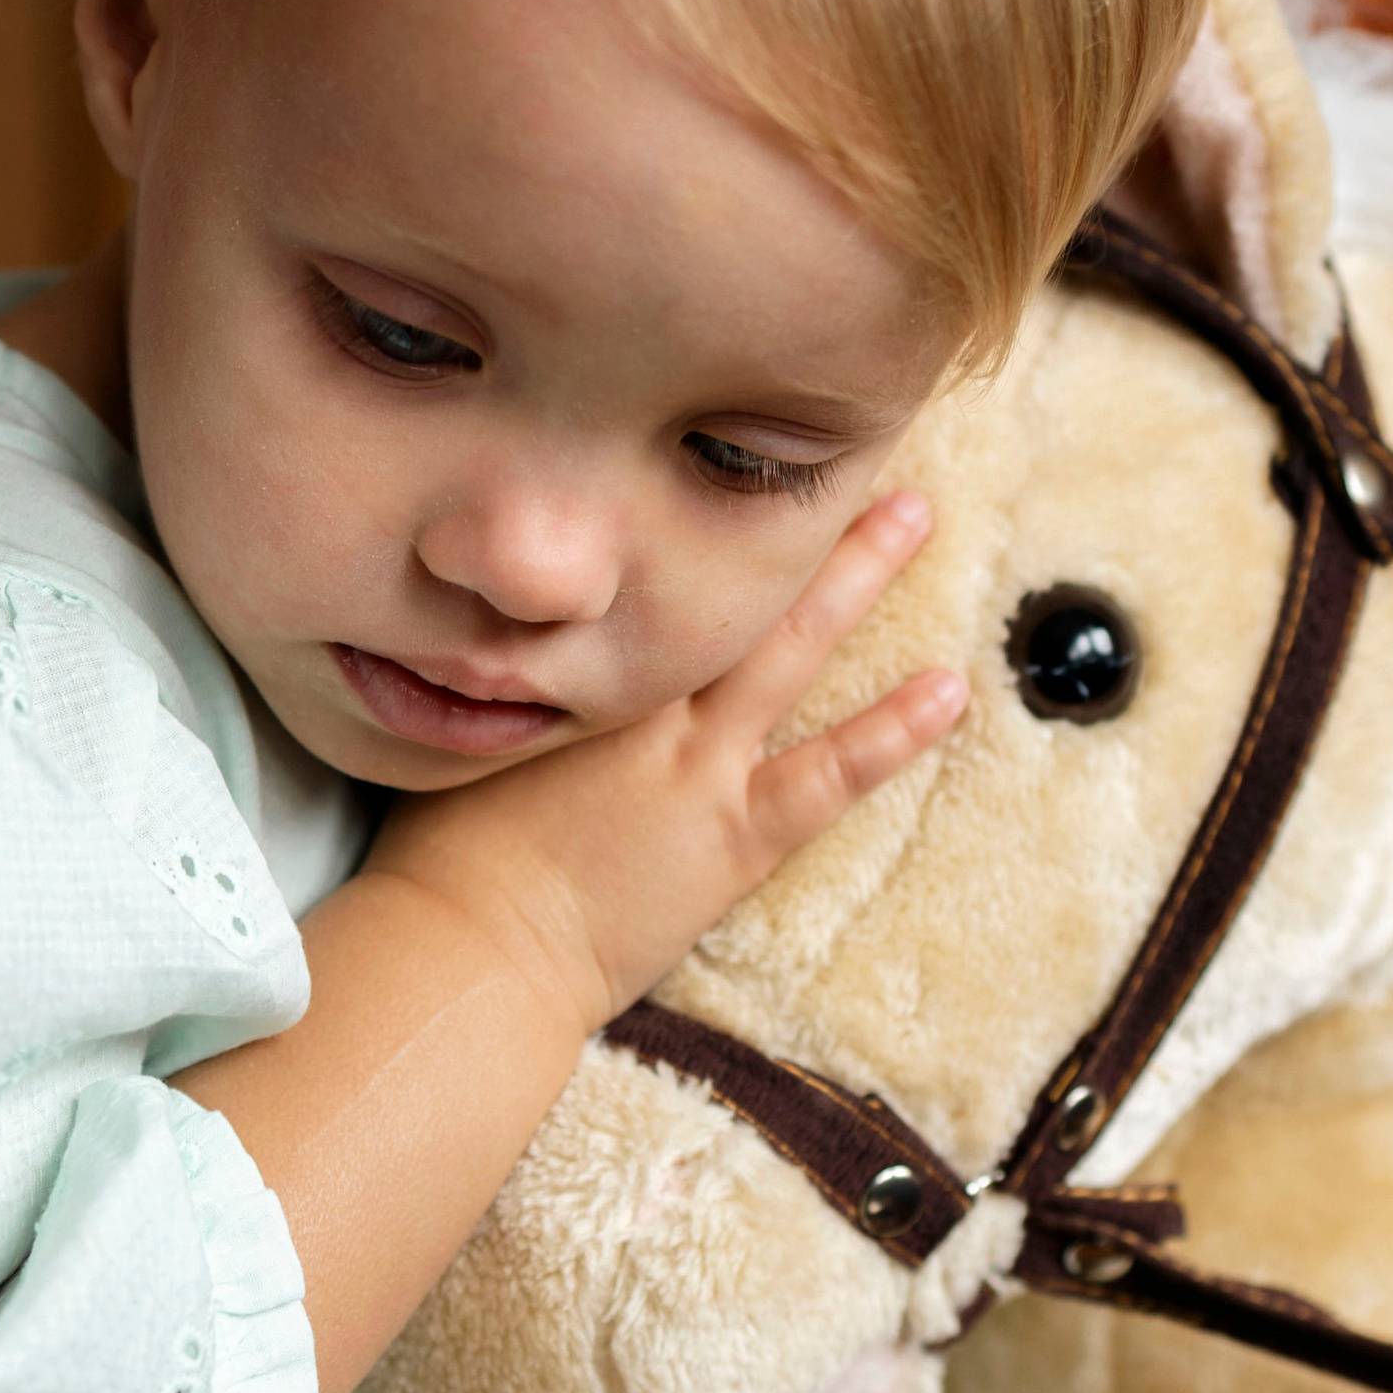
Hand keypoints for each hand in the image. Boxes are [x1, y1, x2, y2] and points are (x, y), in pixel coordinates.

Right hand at [372, 489, 965, 1034]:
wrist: (471, 944)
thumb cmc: (443, 857)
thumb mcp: (458, 738)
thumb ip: (491, 682)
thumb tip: (487, 632)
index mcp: (572, 668)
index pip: (641, 567)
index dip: (685, 508)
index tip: (721, 455)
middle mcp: (643, 696)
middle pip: (726, 581)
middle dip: (784, 513)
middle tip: (841, 448)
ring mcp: (697, 762)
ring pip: (789, 647)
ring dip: (854, 575)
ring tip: (915, 514)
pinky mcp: (734, 834)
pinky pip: (830, 773)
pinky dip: (892, 732)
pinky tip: (949, 690)